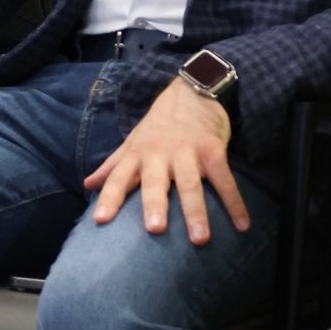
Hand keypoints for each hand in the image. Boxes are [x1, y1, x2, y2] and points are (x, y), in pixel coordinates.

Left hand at [86, 79, 245, 245]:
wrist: (191, 90)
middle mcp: (159, 154)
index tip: (100, 221)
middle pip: (155, 181)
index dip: (109, 198)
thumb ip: (112, 166)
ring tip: (200, 239)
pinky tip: (243, 225)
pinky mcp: (212, 148)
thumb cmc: (158, 126)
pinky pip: (224, 178)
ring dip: (196, 210)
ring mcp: (186, 151)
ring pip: (190, 183)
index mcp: (137, 154)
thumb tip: (87, 185)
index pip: (118, 178)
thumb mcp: (133, 143)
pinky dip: (234, 201)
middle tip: (155, 230)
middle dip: (154, 204)